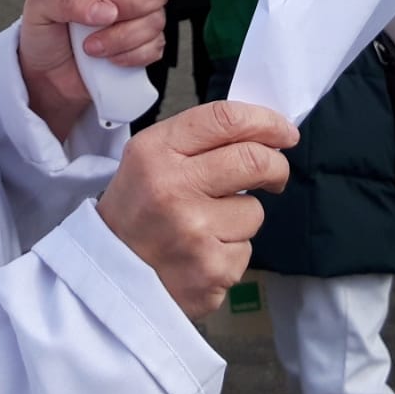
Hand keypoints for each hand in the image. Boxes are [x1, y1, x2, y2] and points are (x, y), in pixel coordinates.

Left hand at [17, 0, 170, 137]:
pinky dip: (133, 55)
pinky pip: (155, 48)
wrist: (44, 76)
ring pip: (156, 21)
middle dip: (131, 6)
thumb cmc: (44, 34)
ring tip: (92, 46)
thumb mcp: (40, 7)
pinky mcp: (142, 49)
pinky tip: (110, 58)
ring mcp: (138, 23)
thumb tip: (103, 8)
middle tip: (100, 20)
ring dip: (124, 37)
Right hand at [97, 101, 296, 319]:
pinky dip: (231, 250)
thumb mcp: (149, 159)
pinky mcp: (211, 269)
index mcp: (155, 152)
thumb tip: (262, 132)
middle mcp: (173, 189)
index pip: (225, 119)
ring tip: (207, 226)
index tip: (283, 131)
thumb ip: (198, 140)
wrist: (111, 273)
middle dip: (275, 165)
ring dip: (242, 216)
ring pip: (254, 210)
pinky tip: (202, 253)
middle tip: (274, 173)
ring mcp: (193, 232)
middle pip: (253, 160)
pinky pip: (246, 249)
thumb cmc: (137, 211)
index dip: (265, 121)